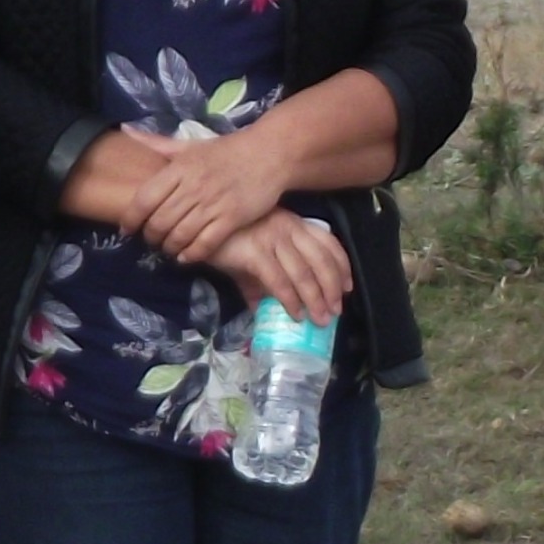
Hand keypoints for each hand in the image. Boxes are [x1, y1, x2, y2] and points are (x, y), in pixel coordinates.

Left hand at [122, 125, 292, 270]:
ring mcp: (214, 203)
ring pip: (180, 235)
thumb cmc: (226, 150)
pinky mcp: (233, 218)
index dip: (131, 218)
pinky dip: (192, 254)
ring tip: (168, 248)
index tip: (127, 229)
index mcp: (180, 168)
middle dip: (150, 236)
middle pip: (160, 221)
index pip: (145, 198)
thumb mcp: (189, 145)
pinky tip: (186, 256)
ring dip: (169, 247)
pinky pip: (206, 243)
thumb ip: (156, 143)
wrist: (271, 152)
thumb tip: (125, 130)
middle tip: (151, 240)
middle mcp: (194, 186)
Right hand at [211, 211, 350, 325]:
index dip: (342, 267)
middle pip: (322, 261)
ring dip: (316, 300)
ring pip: (304, 273)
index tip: (347, 288)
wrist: (196, 223)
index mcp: (293, 223)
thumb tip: (264, 306)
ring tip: (320, 319)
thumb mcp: (253, 249)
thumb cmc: (225, 235)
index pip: (328, 243)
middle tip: (335, 311)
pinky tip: (295, 314)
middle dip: (332, 289)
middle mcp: (288, 228)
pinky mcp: (255, 253)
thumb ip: (263, 275)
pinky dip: (291, 300)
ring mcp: (272, 239)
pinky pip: (279, 281)